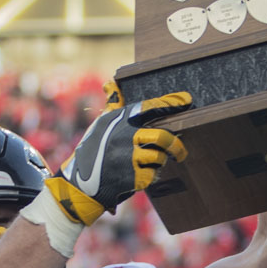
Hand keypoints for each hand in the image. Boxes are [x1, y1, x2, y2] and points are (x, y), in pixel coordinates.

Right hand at [22, 83, 190, 255]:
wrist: (80, 183)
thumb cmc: (93, 151)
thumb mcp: (101, 126)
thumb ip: (112, 106)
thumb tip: (111, 83)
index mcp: (118, 121)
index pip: (148, 107)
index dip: (169, 103)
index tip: (186, 100)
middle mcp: (124, 137)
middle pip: (162, 136)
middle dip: (175, 145)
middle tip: (180, 151)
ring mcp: (128, 157)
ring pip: (159, 156)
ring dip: (160, 161)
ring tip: (152, 164)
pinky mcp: (131, 177)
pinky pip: (153, 174)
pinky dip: (152, 175)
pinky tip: (143, 175)